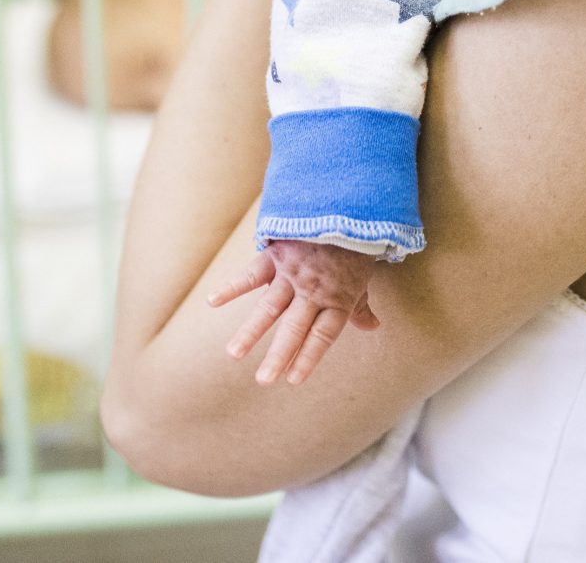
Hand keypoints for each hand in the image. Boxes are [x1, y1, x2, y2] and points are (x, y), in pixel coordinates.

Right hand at [208, 240, 383, 386]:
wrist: (347, 205)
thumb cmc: (356, 244)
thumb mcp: (363, 277)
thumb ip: (360, 305)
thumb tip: (372, 327)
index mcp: (338, 299)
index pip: (322, 337)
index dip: (308, 359)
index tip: (293, 380)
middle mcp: (314, 291)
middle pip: (294, 330)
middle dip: (278, 357)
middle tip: (263, 380)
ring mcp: (293, 273)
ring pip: (269, 308)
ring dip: (250, 332)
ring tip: (233, 354)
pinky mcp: (277, 254)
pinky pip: (252, 274)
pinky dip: (232, 287)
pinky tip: (212, 301)